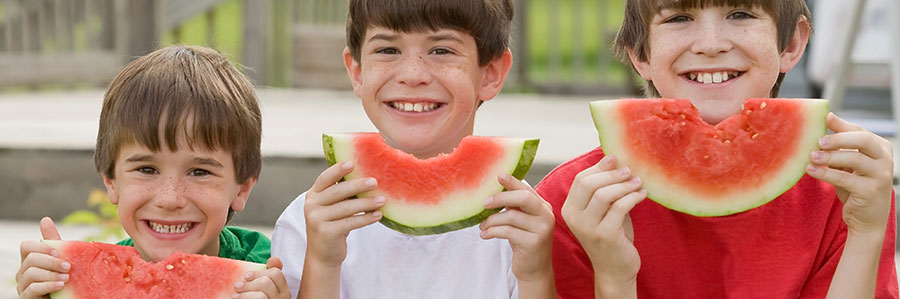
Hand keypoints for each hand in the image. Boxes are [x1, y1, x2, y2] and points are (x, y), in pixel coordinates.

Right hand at [16, 217, 67, 298]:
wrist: (65, 297)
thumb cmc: (62, 277)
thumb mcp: (61, 258)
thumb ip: (53, 242)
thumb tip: (45, 219)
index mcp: (30, 259)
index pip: (26, 246)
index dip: (42, 247)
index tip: (59, 252)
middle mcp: (23, 271)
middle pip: (31, 259)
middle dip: (51, 262)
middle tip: (68, 267)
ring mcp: (22, 285)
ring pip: (32, 273)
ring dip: (52, 274)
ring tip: (67, 278)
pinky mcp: (26, 297)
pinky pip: (33, 289)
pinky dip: (48, 285)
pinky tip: (61, 286)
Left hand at [233, 257, 290, 298]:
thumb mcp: (267, 288)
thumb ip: (270, 274)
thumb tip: (274, 259)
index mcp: (284, 290)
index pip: (276, 273)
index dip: (259, 272)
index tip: (246, 276)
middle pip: (266, 282)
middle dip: (249, 283)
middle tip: (237, 287)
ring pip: (261, 295)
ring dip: (244, 294)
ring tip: (236, 296)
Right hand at [304, 161, 383, 267]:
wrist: (323, 255)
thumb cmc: (333, 225)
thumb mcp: (333, 208)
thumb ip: (342, 194)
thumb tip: (368, 177)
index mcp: (313, 195)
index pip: (325, 178)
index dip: (338, 170)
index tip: (352, 163)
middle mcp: (311, 205)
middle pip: (337, 192)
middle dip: (357, 186)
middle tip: (374, 182)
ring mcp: (316, 219)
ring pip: (346, 207)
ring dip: (366, 203)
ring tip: (382, 200)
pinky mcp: (325, 233)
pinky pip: (350, 222)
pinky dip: (365, 218)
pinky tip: (378, 215)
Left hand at [480, 173, 555, 296]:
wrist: (534, 270)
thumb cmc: (524, 242)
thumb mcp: (520, 222)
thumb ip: (514, 207)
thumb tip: (494, 191)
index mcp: (543, 207)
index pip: (527, 190)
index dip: (513, 182)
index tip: (498, 175)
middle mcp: (546, 215)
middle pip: (523, 198)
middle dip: (501, 198)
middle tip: (484, 203)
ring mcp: (542, 229)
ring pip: (511, 216)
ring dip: (491, 220)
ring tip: (482, 226)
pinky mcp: (534, 243)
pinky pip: (507, 231)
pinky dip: (492, 232)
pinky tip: (484, 235)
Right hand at [560, 155, 644, 297]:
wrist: (615, 269)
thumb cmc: (612, 235)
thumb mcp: (603, 210)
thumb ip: (604, 189)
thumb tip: (614, 159)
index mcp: (569, 209)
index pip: (581, 179)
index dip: (599, 167)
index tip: (615, 158)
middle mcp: (574, 218)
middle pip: (590, 184)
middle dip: (612, 174)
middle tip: (630, 171)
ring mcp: (588, 227)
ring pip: (604, 194)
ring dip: (624, 185)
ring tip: (638, 182)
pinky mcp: (605, 235)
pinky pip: (620, 207)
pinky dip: (633, 197)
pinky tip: (642, 194)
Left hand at [807, 113, 893, 235]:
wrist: (865, 219)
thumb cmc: (855, 187)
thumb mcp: (848, 164)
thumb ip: (840, 145)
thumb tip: (827, 118)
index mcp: (881, 148)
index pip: (860, 130)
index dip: (842, 125)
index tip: (824, 119)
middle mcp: (885, 159)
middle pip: (863, 140)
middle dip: (839, 138)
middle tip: (819, 141)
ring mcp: (881, 175)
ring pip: (855, 158)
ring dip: (830, 157)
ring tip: (811, 156)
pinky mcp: (871, 191)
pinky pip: (846, 178)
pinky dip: (826, 173)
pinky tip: (811, 170)